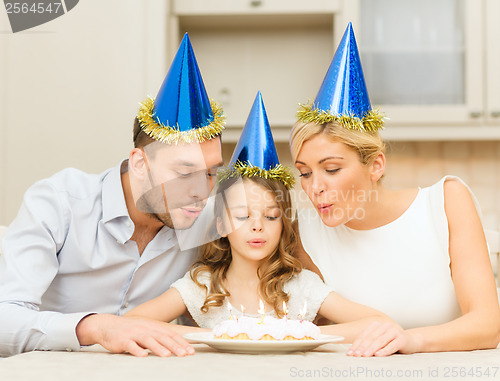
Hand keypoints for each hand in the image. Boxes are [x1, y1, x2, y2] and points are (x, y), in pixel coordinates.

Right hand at [76, 313, 194, 356]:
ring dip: (158, 348)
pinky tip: (143, 356)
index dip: (182, 342)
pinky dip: (137, 351)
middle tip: (185, 354)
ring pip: (148, 340)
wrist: (107, 325)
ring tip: (167, 355)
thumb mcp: (146, 330)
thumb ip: (159, 336)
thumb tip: (176, 345)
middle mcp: (145, 329)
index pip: (170, 334)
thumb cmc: (130, 330)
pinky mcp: (122, 340)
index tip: (191, 350)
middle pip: (162, 337)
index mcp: (153, 327)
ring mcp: (134, 334)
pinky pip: (130, 346)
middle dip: (175, 346)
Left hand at [346, 322, 421, 356]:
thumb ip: (370, 342)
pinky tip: (378, 355)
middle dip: (362, 347)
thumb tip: (356, 350)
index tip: (350, 353)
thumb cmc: (393, 342)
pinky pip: (391, 345)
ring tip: (364, 355)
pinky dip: (384, 350)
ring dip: (371, 349)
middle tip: (356, 355)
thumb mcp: (380, 340)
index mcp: (377, 325)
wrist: (412, 341)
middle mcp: (385, 326)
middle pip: (370, 338)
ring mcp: (394, 331)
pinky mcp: (401, 339)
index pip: (364, 335)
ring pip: (380, 341)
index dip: (356, 344)